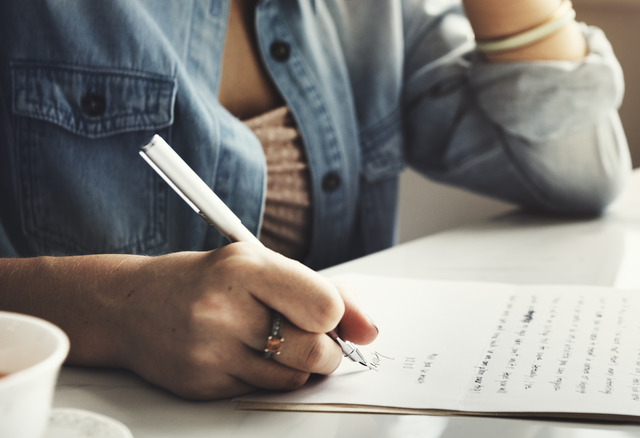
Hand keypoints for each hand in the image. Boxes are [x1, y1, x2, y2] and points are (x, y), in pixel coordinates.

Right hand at [111, 242, 377, 399]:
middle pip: (313, 351)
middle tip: (315, 340)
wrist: (129, 306)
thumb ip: (320, 290)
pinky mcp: (201, 385)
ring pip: (292, 379)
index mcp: (243, 267)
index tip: (327, 315)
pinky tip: (243, 354)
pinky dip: (266, 377)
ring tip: (272, 342)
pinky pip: (261, 391)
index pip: (323, 306)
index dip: (335, 316)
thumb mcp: (259, 265)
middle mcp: (222, 309)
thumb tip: (370, 330)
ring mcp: (209, 352)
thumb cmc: (205, 280)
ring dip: (298, 366)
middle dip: (327, 351)